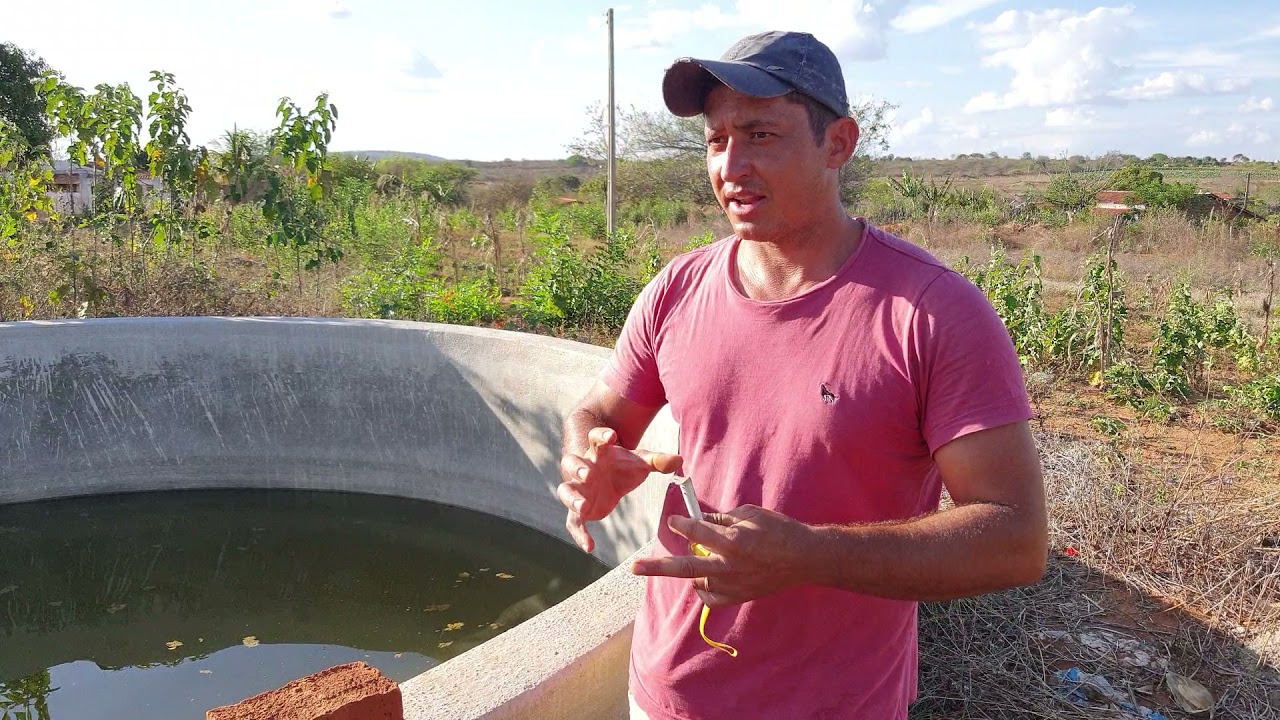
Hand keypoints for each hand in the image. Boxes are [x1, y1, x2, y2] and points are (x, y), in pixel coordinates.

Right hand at [557, 426, 681, 552]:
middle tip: (588, 474)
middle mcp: (584, 468)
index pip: (596, 438)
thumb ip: (658, 461)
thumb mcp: (641, 462)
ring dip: (572, 498)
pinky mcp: (579, 509)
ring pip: (565, 490)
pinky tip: (589, 547)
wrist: (608, 475)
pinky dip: (579, 534)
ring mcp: (579, 488)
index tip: (610, 437)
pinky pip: (573, 521)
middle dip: (578, 468)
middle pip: (571, 463)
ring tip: (583, 507)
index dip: (601, 436)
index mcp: (599, 452)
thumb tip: (679, 460)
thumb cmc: (623, 465)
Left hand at [629, 505, 815, 606]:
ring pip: (698, 580)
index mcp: (732, 542)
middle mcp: (729, 566)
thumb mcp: (749, 514)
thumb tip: (699, 522)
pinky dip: (703, 587)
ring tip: (694, 558)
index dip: (681, 525)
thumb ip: (721, 519)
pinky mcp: (738, 596)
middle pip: (685, 567)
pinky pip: (710, 596)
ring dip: (691, 569)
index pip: (696, 532)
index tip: (674, 520)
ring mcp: (733, 584)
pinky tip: (704, 577)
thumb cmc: (778, 530)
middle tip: (634, 568)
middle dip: (657, 567)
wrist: (804, 558)